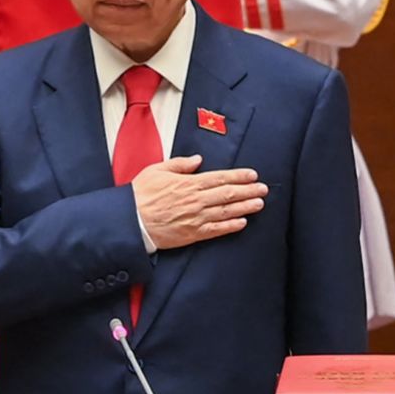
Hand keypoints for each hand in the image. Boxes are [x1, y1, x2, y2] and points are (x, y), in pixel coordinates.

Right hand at [134, 155, 266, 249]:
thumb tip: (197, 160)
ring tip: (259, 203)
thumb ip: (179, 164)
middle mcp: (196, 200)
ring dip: (245, 207)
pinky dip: (231, 226)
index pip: (220, 178)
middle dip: (248, 191)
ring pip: (226, 211)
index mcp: (188, 183)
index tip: (252, 175)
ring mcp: (196, 218)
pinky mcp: (193, 234)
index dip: (238, 176)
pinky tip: (243, 223)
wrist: (131, 221)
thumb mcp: (157, 170)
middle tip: (263, 189)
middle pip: (228, 194)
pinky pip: (217, 230)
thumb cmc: (141, 195)